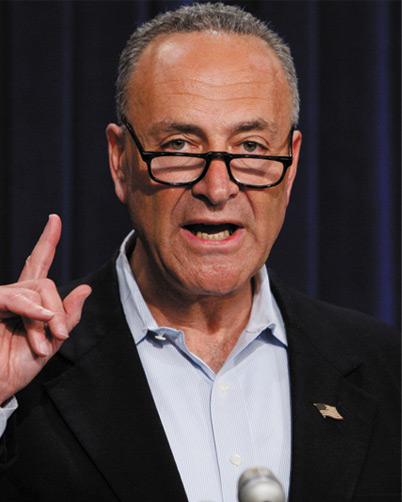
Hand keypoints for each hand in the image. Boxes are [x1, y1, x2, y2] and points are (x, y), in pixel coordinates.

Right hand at [0, 215, 90, 403]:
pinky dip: (31, 309)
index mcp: (29, 302)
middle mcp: (14, 296)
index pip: (38, 265)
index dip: (46, 241)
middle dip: (58, 309)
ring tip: (47, 342)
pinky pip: (16, 299)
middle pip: (45, 282)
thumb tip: (85, 288)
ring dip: (46, 316)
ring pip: (35, 290)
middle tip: (59, 336)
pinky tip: (42, 321)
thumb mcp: (51, 343)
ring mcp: (1, 299)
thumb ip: (67, 317)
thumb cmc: (18, 366)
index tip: (54, 219)